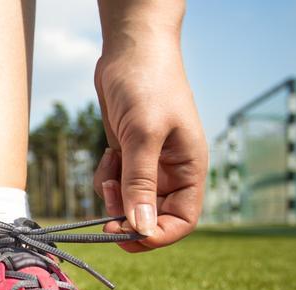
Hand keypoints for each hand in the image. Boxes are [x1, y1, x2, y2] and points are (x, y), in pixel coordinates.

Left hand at [92, 24, 207, 251]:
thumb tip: (141, 227)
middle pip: (151, 216)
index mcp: (189, 169)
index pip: (182, 221)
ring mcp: (148, 164)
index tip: (126, 234)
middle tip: (106, 209)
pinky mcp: (128, 155)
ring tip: (109, 166)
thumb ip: (140, 182)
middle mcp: (172, 172)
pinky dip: (106, 178)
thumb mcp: (144, 134)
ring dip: (114, 195)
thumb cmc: (147, 84)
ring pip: (129, 202)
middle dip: (128, 216)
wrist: (130, 49)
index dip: (157, 235)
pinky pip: (115, 184)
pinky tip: (107, 155)